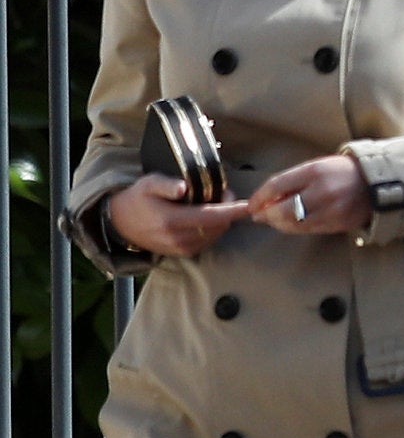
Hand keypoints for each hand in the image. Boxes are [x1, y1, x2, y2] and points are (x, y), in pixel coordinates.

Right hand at [104, 176, 250, 258]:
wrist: (120, 223)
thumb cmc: (138, 198)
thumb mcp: (148, 184)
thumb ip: (166, 185)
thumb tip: (183, 188)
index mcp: (171, 220)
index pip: (211, 216)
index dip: (233, 210)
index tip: (249, 205)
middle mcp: (178, 238)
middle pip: (218, 226)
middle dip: (228, 210)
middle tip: (222, 193)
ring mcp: (181, 248)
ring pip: (215, 234)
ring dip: (221, 220)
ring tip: (212, 203)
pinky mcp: (182, 253)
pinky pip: (208, 241)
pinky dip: (212, 228)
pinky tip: (205, 217)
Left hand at [240, 154, 372, 237]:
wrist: (377, 183)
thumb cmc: (341, 172)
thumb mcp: (315, 167)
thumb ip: (292, 181)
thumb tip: (267, 200)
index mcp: (315, 172)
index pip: (277, 186)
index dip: (260, 197)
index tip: (251, 204)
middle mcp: (323, 192)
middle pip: (283, 211)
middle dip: (267, 215)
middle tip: (260, 215)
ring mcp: (332, 210)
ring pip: (294, 224)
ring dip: (279, 224)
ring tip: (275, 219)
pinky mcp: (339, 224)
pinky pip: (309, 230)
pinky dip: (296, 228)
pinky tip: (293, 223)